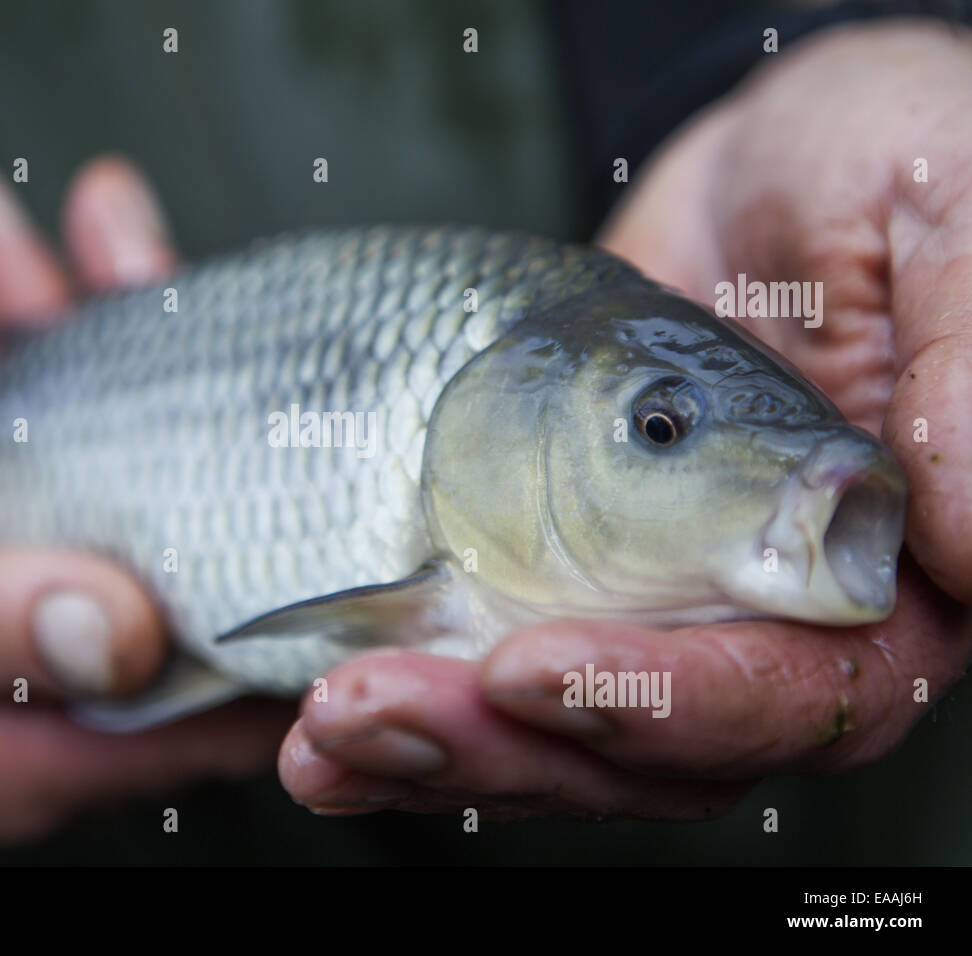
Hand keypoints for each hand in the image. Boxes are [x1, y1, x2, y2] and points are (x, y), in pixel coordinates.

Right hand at [0, 155, 290, 840]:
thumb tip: (129, 635)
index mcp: (40, 736)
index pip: (216, 685)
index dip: (278, 576)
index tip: (299, 437)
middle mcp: (67, 666)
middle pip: (175, 512)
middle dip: (143, 353)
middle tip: (103, 232)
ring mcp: (44, 585)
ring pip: (99, 436)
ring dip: (47, 312)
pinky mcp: (8, 527)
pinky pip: (31, 421)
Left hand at [279, 21, 971, 817]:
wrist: (754, 173)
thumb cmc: (875, 163)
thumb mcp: (936, 210)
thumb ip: (969, 361)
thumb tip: (959, 535)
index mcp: (883, 561)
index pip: (805, 688)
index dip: (679, 698)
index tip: (539, 663)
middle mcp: (770, 617)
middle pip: (656, 749)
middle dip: (511, 740)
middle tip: (373, 709)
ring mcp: (655, 611)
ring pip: (557, 737)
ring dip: (435, 743)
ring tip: (323, 726)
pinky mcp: (563, 587)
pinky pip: (489, 675)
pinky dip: (407, 701)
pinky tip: (314, 718)